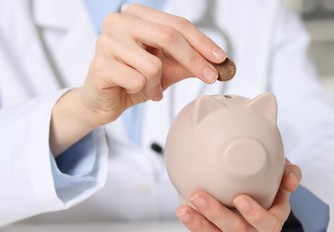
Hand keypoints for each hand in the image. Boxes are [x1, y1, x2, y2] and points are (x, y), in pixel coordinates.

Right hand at [80, 4, 225, 126]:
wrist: (104, 101)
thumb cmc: (134, 79)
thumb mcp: (167, 69)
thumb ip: (188, 63)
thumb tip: (218, 64)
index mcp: (138, 16)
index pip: (177, 24)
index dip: (202, 42)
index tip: (221, 59)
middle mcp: (120, 21)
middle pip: (169, 36)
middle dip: (194, 60)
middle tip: (210, 77)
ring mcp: (106, 40)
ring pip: (153, 64)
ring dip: (158, 83)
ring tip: (149, 87)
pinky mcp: (100, 64)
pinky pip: (137, 80)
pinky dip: (142, 90)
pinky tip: (131, 89)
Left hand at [175, 159, 301, 231]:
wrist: (256, 184)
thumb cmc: (271, 178)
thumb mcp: (283, 170)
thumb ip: (289, 172)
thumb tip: (291, 181)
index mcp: (273, 217)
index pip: (268, 223)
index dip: (255, 214)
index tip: (240, 198)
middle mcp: (254, 230)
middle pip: (238, 229)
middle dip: (217, 214)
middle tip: (199, 196)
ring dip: (199, 223)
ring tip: (184, 210)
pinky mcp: (219, 230)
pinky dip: (193, 223)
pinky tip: (182, 210)